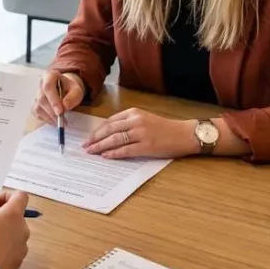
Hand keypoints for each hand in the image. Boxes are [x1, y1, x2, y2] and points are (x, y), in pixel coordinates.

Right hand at [0, 190, 31, 268]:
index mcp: (13, 215)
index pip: (21, 196)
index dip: (7, 196)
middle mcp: (23, 229)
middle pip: (17, 216)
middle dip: (3, 216)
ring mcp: (23, 246)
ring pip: (15, 233)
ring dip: (4, 232)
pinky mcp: (19, 260)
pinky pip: (13, 248)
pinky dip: (5, 247)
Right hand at [33, 70, 84, 121]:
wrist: (65, 89)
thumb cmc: (70, 88)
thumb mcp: (76, 90)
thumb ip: (73, 97)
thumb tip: (65, 106)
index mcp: (50, 76)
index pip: (48, 87)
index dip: (53, 100)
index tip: (60, 112)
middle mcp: (40, 84)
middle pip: (42, 99)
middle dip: (52, 112)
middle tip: (62, 120)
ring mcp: (36, 94)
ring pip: (38, 107)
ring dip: (49, 117)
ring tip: (61, 122)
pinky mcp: (35, 104)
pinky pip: (37, 113)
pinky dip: (46, 119)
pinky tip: (55, 121)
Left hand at [83, 108, 198, 159]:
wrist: (184, 134)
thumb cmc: (164, 128)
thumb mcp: (144, 118)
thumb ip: (128, 123)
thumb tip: (109, 133)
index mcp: (134, 112)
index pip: (109, 121)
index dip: (97, 130)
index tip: (89, 137)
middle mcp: (136, 121)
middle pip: (109, 130)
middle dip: (94, 138)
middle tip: (85, 145)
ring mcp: (141, 133)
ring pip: (114, 140)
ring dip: (100, 146)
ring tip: (91, 151)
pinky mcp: (146, 146)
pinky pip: (125, 150)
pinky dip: (113, 153)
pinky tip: (105, 156)